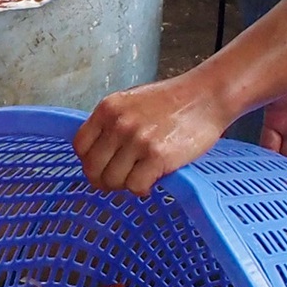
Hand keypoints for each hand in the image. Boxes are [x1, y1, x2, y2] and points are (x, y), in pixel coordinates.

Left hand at [73, 71, 235, 196]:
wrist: (206, 97)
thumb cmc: (171, 101)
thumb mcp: (131, 102)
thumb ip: (111, 124)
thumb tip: (97, 154)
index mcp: (108, 109)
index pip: (80, 146)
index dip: (89, 162)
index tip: (100, 167)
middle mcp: (119, 124)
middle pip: (93, 168)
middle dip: (103, 180)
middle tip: (119, 181)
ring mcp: (137, 140)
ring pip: (113, 181)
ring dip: (125, 185)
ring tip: (139, 177)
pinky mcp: (158, 156)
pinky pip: (136, 186)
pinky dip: (142, 189)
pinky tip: (151, 181)